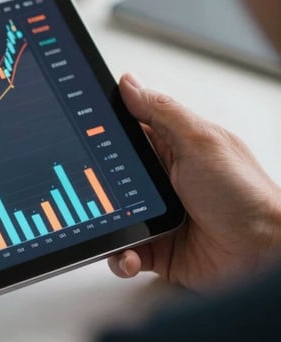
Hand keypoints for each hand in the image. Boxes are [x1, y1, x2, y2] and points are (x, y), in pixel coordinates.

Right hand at [107, 74, 280, 290]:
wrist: (264, 254)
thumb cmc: (245, 195)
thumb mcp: (201, 142)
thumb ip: (162, 111)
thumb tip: (129, 83)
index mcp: (171, 149)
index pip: (127, 132)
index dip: (102, 132)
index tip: (80, 133)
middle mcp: (161, 182)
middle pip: (110, 177)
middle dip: (96, 186)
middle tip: (92, 190)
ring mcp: (156, 216)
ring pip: (112, 217)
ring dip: (106, 226)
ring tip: (113, 229)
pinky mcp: (156, 249)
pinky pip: (124, 252)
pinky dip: (121, 257)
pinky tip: (130, 254)